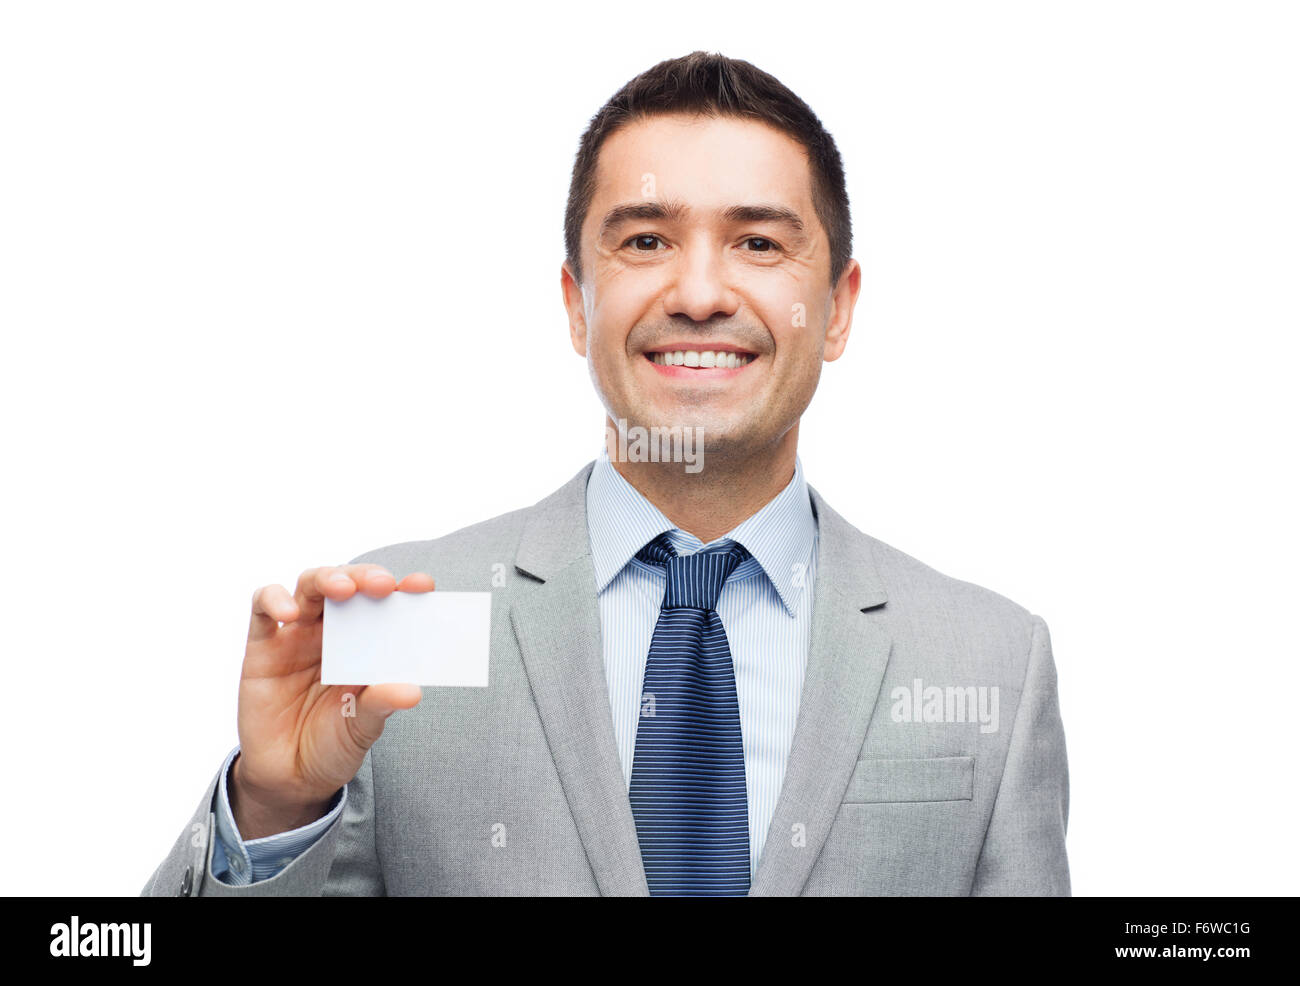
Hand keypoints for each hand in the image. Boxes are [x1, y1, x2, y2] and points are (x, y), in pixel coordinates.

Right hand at [229, 564, 433, 838]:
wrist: (290, 778)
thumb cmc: (333, 743)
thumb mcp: (363, 726)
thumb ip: (382, 704)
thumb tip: (412, 691)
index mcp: (366, 643)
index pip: (386, 604)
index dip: (405, 588)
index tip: (424, 586)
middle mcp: (334, 632)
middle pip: (348, 584)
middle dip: (366, 577)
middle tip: (384, 585)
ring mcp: (297, 635)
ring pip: (309, 585)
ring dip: (327, 578)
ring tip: (343, 590)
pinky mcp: (262, 647)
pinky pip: (262, 608)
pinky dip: (274, 600)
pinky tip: (289, 614)